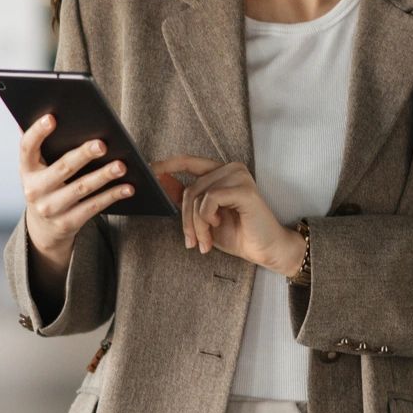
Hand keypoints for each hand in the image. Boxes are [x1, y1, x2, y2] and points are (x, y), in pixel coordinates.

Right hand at [18, 114, 135, 254]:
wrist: (43, 228)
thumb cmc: (46, 184)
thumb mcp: (37, 167)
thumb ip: (42, 144)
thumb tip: (48, 110)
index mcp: (26, 169)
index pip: (27, 147)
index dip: (37, 132)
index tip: (52, 117)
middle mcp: (34, 190)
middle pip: (62, 168)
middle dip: (83, 155)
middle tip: (102, 143)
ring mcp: (50, 209)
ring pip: (81, 189)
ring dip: (104, 176)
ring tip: (122, 165)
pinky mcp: (68, 223)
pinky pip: (93, 207)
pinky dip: (112, 195)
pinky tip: (128, 186)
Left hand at [148, 155, 303, 275]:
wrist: (265, 250)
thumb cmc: (238, 234)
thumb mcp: (203, 217)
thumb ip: (186, 198)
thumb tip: (162, 181)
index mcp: (221, 172)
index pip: (188, 162)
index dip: (166, 165)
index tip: (147, 171)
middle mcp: (231, 168)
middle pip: (190, 188)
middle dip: (186, 220)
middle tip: (192, 242)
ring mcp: (238, 176)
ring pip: (198, 196)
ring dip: (196, 224)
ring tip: (204, 242)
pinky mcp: (244, 189)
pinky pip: (210, 199)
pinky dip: (207, 218)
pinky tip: (218, 225)